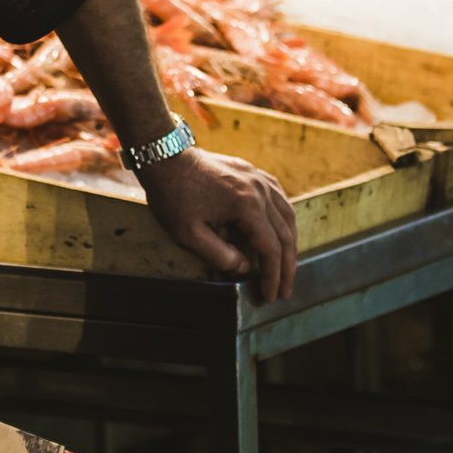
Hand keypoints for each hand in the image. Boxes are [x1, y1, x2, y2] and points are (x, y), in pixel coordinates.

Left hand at [138, 147, 297, 302]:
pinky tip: (280, 231)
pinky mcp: (252, 171)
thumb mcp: (188, 234)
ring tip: (286, 267)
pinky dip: (283, 219)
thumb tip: (245, 269)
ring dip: (289, 244)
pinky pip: (278, 197)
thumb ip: (219, 256)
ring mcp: (258, 177)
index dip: (273, 276)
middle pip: (284, 234)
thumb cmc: (172, 195)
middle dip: (286, 267)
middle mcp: (259, 189)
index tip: (271, 296)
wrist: (164, 157)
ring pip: (287, 215)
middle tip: (284, 291)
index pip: (270, 248)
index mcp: (246, 205)